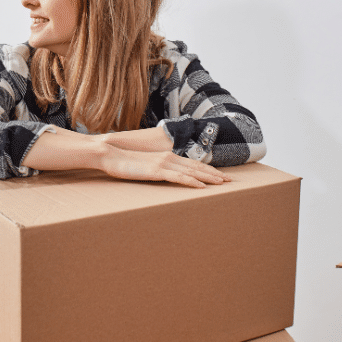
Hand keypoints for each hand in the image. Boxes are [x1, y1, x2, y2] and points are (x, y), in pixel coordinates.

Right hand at [98, 148, 231, 188]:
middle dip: (215, 174)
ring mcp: (164, 164)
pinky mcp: (157, 171)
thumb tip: (165, 175)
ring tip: (222, 183)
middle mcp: (170, 158)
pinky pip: (179, 178)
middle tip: (230, 181)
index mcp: (168, 156)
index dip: (208, 170)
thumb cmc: (126, 162)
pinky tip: (202, 187)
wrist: (111, 154)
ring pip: (192, 172)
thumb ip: (157, 168)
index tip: (221, 176)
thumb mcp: (145, 165)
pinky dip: (192, 182)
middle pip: (198, 167)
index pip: (193, 164)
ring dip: (209, 178)